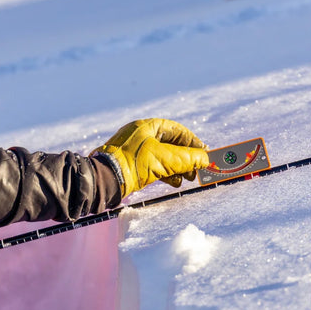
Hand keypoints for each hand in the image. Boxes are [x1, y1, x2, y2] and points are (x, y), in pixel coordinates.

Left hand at [91, 119, 208, 196]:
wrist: (104, 180)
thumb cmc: (133, 163)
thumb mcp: (165, 159)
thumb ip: (188, 158)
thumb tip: (206, 158)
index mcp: (147, 126)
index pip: (177, 130)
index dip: (193, 142)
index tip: (204, 153)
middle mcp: (141, 135)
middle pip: (171, 144)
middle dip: (186, 158)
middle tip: (197, 169)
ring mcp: (136, 150)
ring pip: (164, 156)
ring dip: (178, 167)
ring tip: (188, 178)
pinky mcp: (132, 164)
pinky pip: (154, 166)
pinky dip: (166, 173)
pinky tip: (175, 182)